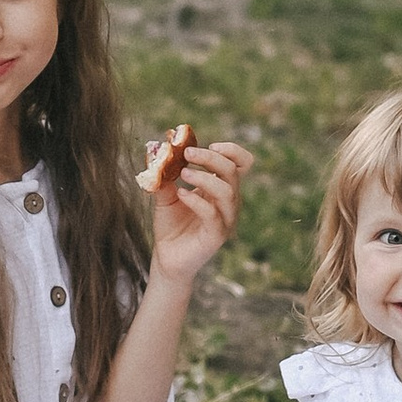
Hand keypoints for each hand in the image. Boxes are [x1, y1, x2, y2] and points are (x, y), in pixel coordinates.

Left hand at [149, 137, 250, 284]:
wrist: (166, 257)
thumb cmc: (171, 225)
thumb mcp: (166, 195)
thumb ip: (165, 176)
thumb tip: (159, 154)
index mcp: (222, 188)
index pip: (242, 164)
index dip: (232, 151)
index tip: (211, 144)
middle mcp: (229, 202)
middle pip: (233, 172)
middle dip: (211, 158)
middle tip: (187, 152)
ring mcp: (225, 219)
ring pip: (227, 192)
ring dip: (205, 177)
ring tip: (183, 172)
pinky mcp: (216, 236)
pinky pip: (213, 214)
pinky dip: (197, 200)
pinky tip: (181, 194)